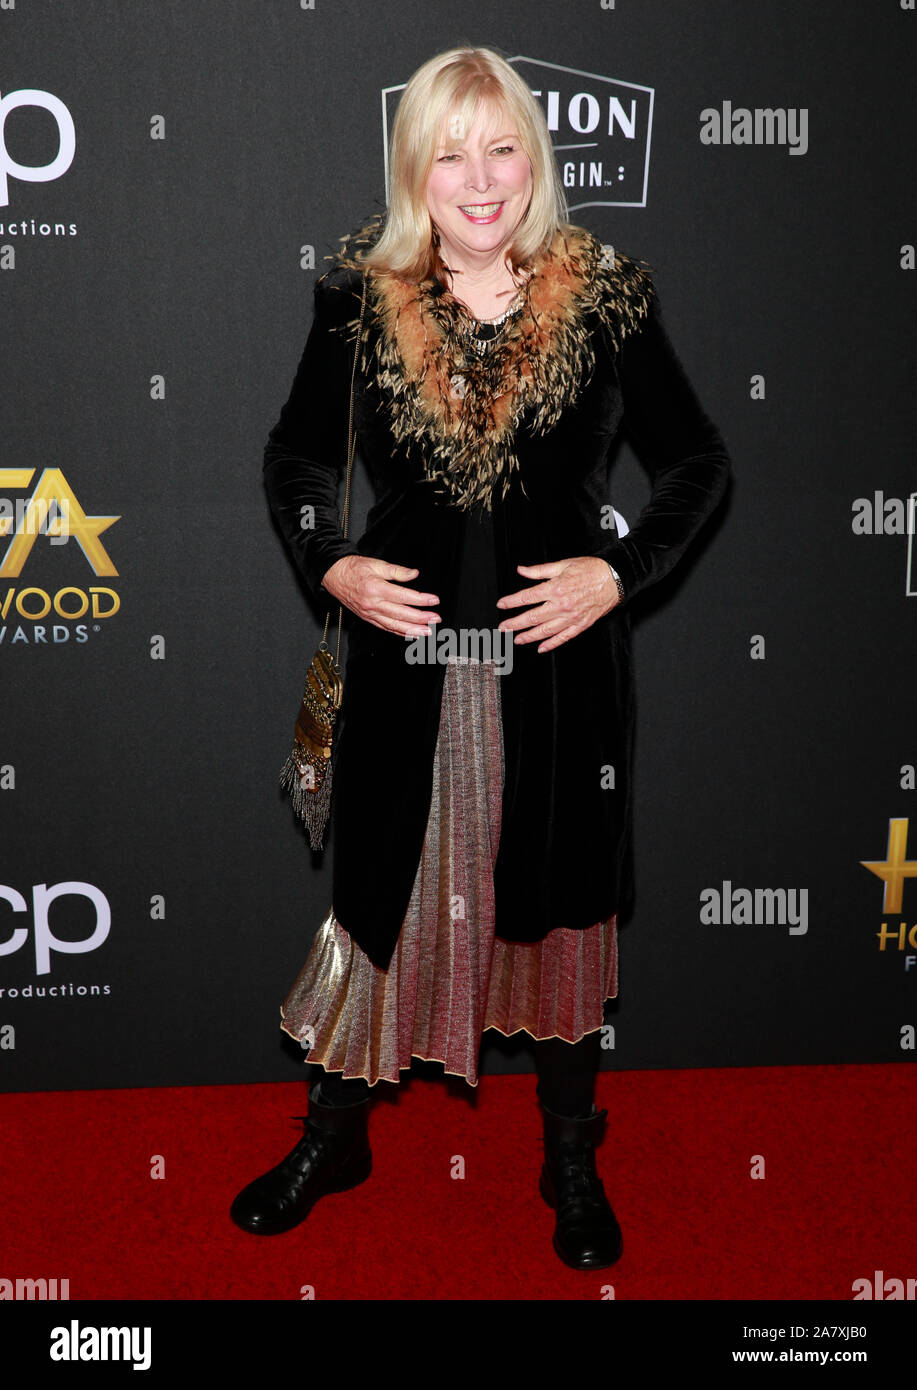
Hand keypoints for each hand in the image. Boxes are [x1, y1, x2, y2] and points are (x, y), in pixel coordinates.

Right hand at [321, 555, 439, 637]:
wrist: (334, 576)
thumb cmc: (354, 568)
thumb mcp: (376, 564)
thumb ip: (397, 571)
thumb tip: (414, 574)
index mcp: (376, 588)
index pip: (403, 597)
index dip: (420, 599)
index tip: (434, 600)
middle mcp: (372, 604)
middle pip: (400, 614)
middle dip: (420, 618)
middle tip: (435, 618)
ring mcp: (369, 614)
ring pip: (394, 625)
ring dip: (412, 630)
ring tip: (427, 631)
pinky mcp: (368, 618)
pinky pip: (385, 628)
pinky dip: (399, 633)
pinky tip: (411, 634)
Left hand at [496, 557, 619, 652]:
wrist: (614, 578)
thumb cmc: (591, 569)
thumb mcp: (563, 564)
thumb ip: (539, 570)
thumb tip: (522, 570)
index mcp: (555, 588)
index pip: (527, 597)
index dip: (511, 601)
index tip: (502, 604)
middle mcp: (561, 605)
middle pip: (532, 617)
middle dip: (514, 623)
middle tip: (503, 627)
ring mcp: (571, 617)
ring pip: (545, 631)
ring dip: (528, 636)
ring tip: (517, 639)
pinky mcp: (581, 625)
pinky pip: (563, 637)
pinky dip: (551, 644)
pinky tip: (541, 648)